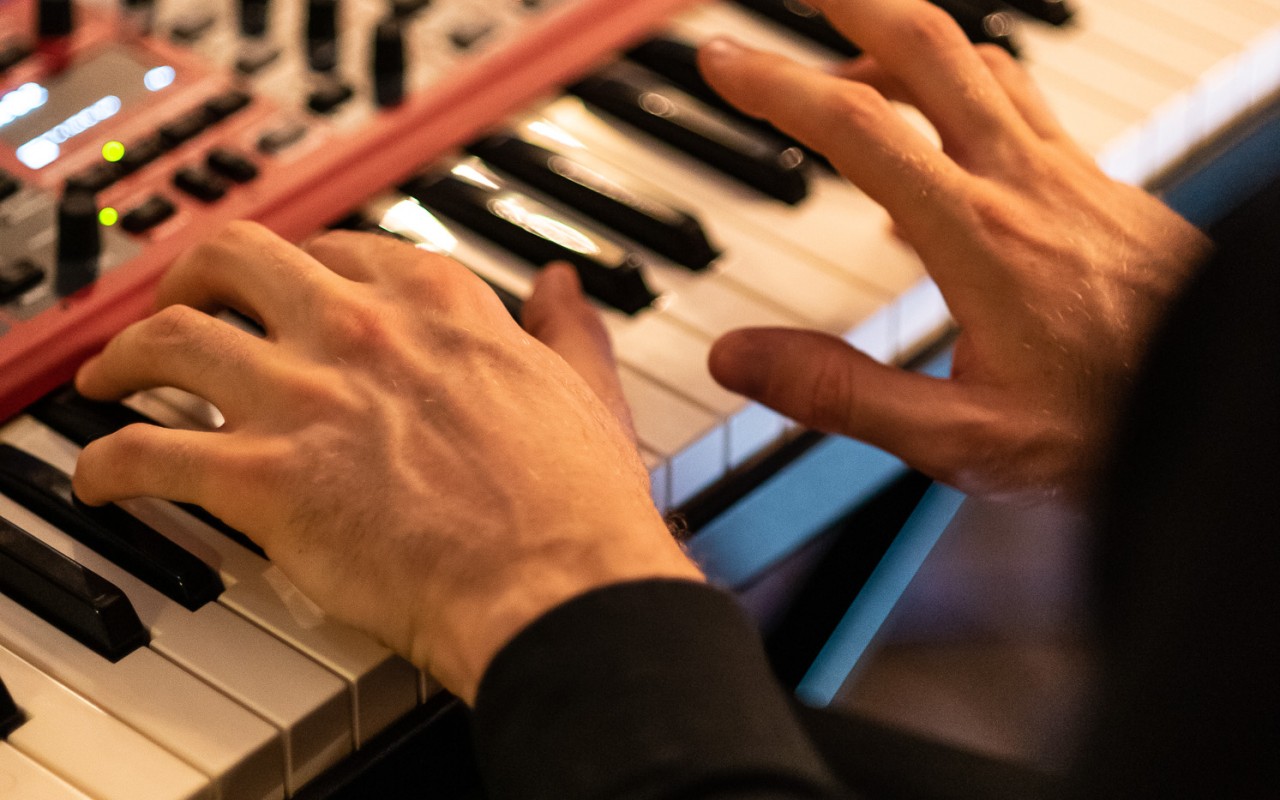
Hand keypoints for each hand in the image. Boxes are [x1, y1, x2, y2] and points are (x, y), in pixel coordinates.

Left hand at [72, 223, 700, 702]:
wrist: (557, 584)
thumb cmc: (575, 505)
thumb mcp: (583, 389)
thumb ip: (565, 328)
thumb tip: (562, 288)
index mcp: (436, 304)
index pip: (337, 250)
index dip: (297, 268)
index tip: (283, 292)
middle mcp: (359, 330)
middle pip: (235, 259)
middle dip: (192, 277)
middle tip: (181, 306)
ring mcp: (306, 397)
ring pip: (169, 340)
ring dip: (124, 357)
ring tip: (111, 378)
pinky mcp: (264, 478)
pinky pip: (146, 453)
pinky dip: (107, 463)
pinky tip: (104, 475)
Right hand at [697, 0, 1210, 503]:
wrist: (1235, 408)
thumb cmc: (1114, 428)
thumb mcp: (964, 440)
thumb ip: (844, 395)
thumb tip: (740, 359)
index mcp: (979, 238)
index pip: (857, 131)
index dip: (776, 86)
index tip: (722, 62)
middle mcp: (1025, 184)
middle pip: (928, 48)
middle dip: (852, 3)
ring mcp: (1069, 177)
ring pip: (979, 64)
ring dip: (905, 44)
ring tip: (848, 60)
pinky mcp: (1100, 189)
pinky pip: (1021, 108)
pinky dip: (962, 95)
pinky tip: (938, 145)